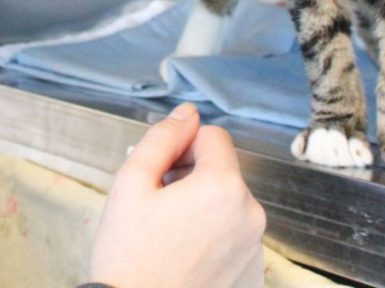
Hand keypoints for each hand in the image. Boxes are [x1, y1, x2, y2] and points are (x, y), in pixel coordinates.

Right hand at [88, 103, 265, 287]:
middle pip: (222, 170)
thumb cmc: (129, 254)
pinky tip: (183, 256)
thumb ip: (162, 138)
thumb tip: (187, 114)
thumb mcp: (132, 182)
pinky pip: (233, 237)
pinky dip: (212, 238)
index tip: (161, 172)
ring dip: (201, 207)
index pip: (213, 136)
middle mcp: (251, 216)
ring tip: (168, 233)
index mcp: (224, 187)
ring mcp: (256, 251)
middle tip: (157, 204)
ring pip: (227, 204)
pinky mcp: (253, 277)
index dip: (182, 145)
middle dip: (191, 176)